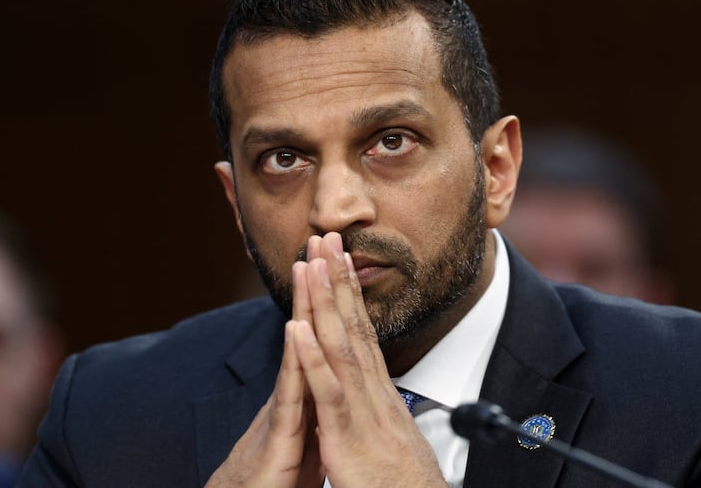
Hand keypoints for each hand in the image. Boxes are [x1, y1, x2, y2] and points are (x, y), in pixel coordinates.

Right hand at [205, 262, 323, 487]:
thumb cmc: (280, 470)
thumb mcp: (312, 426)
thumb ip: (321, 395)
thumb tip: (336, 375)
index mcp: (312, 385)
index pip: (326, 332)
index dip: (336, 296)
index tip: (343, 258)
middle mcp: (298, 387)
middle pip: (311, 327)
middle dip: (319, 283)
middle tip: (323, 239)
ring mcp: (286, 405)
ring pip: (299, 348)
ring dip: (305, 305)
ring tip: (308, 265)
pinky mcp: (279, 431)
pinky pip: (290, 391)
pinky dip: (295, 359)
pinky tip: (295, 328)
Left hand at [290, 232, 445, 487]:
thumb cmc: (403, 483)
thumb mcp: (390, 436)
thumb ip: (380, 408)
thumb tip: (376, 390)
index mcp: (378, 391)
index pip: (362, 331)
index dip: (349, 293)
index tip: (338, 259)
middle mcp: (373, 391)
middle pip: (354, 326)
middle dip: (338, 280)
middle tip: (326, 238)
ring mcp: (362, 410)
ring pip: (342, 347)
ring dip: (325, 304)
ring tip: (311, 265)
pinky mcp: (349, 435)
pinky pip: (329, 392)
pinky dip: (313, 359)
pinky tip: (298, 330)